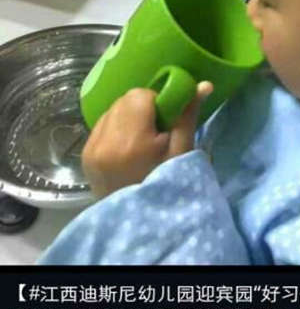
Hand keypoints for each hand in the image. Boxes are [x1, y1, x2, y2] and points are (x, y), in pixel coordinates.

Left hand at [82, 81, 212, 199]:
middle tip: (156, 131)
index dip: (156, 103)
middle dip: (142, 108)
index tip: (166, 121)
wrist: (137, 224)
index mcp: (130, 141)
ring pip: (112, 109)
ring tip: (140, 141)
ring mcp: (91, 148)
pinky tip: (126, 147)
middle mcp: (104, 141)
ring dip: (128, 116)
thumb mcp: (181, 153)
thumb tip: (203, 84)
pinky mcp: (85, 154)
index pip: (140, 95)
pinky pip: (102, 124)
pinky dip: (116, 128)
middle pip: (124, 100)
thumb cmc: (166, 186)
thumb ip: (187, 116)